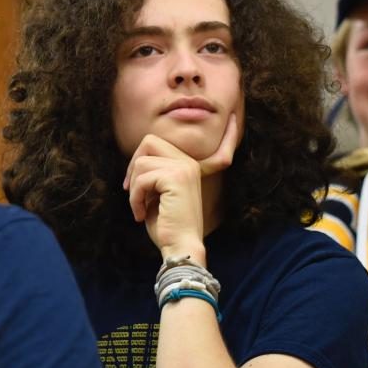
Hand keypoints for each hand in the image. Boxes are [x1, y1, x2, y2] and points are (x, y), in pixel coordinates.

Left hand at [123, 115, 240, 257]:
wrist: (179, 247)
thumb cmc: (166, 226)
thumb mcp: (159, 194)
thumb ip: (155, 174)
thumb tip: (136, 160)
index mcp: (190, 166)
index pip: (199, 142)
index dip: (226, 136)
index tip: (236, 120)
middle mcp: (190, 163)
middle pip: (149, 141)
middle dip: (133, 164)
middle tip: (132, 190)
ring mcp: (184, 168)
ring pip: (141, 162)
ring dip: (134, 188)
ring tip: (139, 207)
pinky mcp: (175, 177)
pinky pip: (142, 178)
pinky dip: (135, 197)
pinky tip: (140, 213)